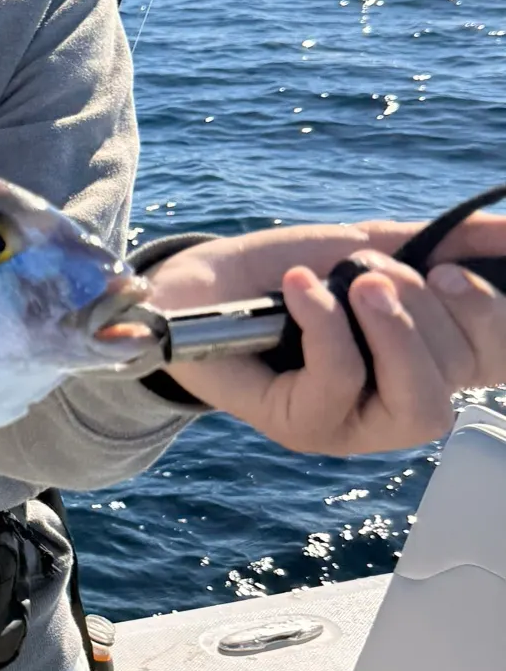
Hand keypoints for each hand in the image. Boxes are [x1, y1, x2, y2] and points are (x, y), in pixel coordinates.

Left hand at [148, 214, 505, 455]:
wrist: (194, 287)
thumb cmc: (281, 274)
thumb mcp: (366, 247)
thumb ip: (439, 243)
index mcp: (424, 363)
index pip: (493, 360)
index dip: (494, 323)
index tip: (456, 275)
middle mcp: (393, 405)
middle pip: (459, 376)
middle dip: (429, 311)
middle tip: (379, 273)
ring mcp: (349, 425)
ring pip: (416, 397)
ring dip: (394, 327)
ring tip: (354, 282)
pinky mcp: (300, 427)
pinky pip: (341, 381)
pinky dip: (327, 325)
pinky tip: (300, 289)